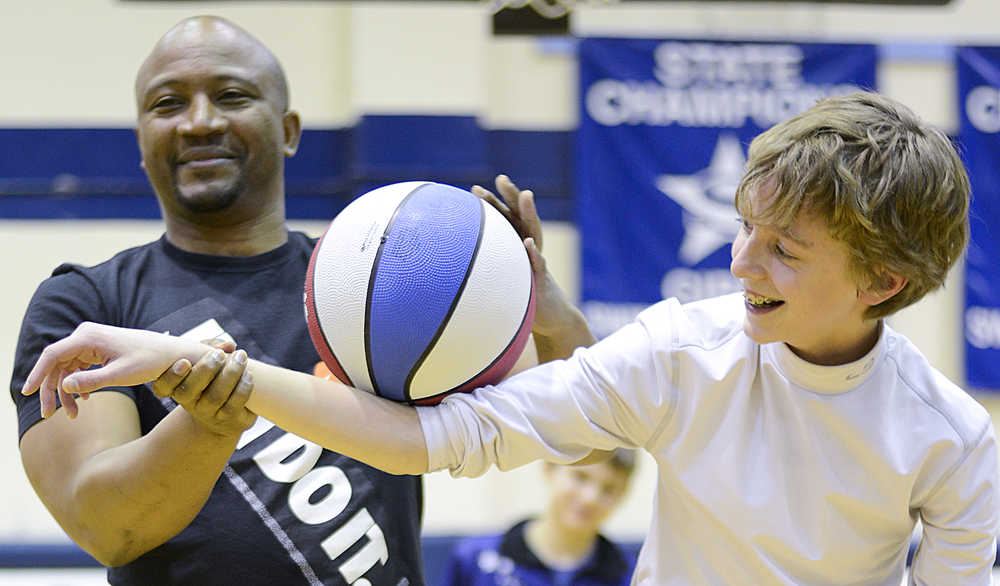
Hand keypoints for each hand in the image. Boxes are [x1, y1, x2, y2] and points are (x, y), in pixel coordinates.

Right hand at [22, 322, 208, 418]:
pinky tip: (83, 401)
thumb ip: (92, 381)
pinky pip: (77, 368)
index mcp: (88, 337)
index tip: (27, 393)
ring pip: (66, 369)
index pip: (52, 355)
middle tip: (50, 415)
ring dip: (66, 391)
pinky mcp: (96, 351)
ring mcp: (90, 343)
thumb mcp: (122, 374)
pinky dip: (77, 385)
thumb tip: (63, 385)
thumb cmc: (150, 361)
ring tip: (73, 415)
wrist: (170, 354)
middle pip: (56, 364)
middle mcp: (85, 336)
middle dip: (52, 390)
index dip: (37, 374)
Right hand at [153, 349, 256, 437]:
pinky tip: (249, 374)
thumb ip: (209, 346)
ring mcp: (209, 415)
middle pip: (190, 390)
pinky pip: (234, 405)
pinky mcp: (230, 421)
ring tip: (240, 357)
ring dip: (229, 374)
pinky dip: (243, 387)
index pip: (163, 387)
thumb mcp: (204, 360)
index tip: (184, 361)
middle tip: (219, 355)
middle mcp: (190, 404)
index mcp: (176, 389)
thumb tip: (227, 345)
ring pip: (215, 397)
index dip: (172, 375)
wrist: (224, 416)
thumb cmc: (211, 380)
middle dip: (205, 369)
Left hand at [471, 175, 594, 349]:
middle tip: (501, 178)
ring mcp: (537, 262)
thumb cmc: (521, 298)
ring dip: (530, 214)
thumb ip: (485, 270)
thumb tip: (452, 266)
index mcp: (516, 246)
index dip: (491, 203)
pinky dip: (534, 254)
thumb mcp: (502, 281)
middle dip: (512, 196)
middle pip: (520, 217)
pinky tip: (528, 244)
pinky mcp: (543, 280)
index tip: (474, 189)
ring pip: (534, 233)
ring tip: (526, 196)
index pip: (504, 220)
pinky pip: (539, 265)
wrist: (552, 319)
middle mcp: (528, 248)